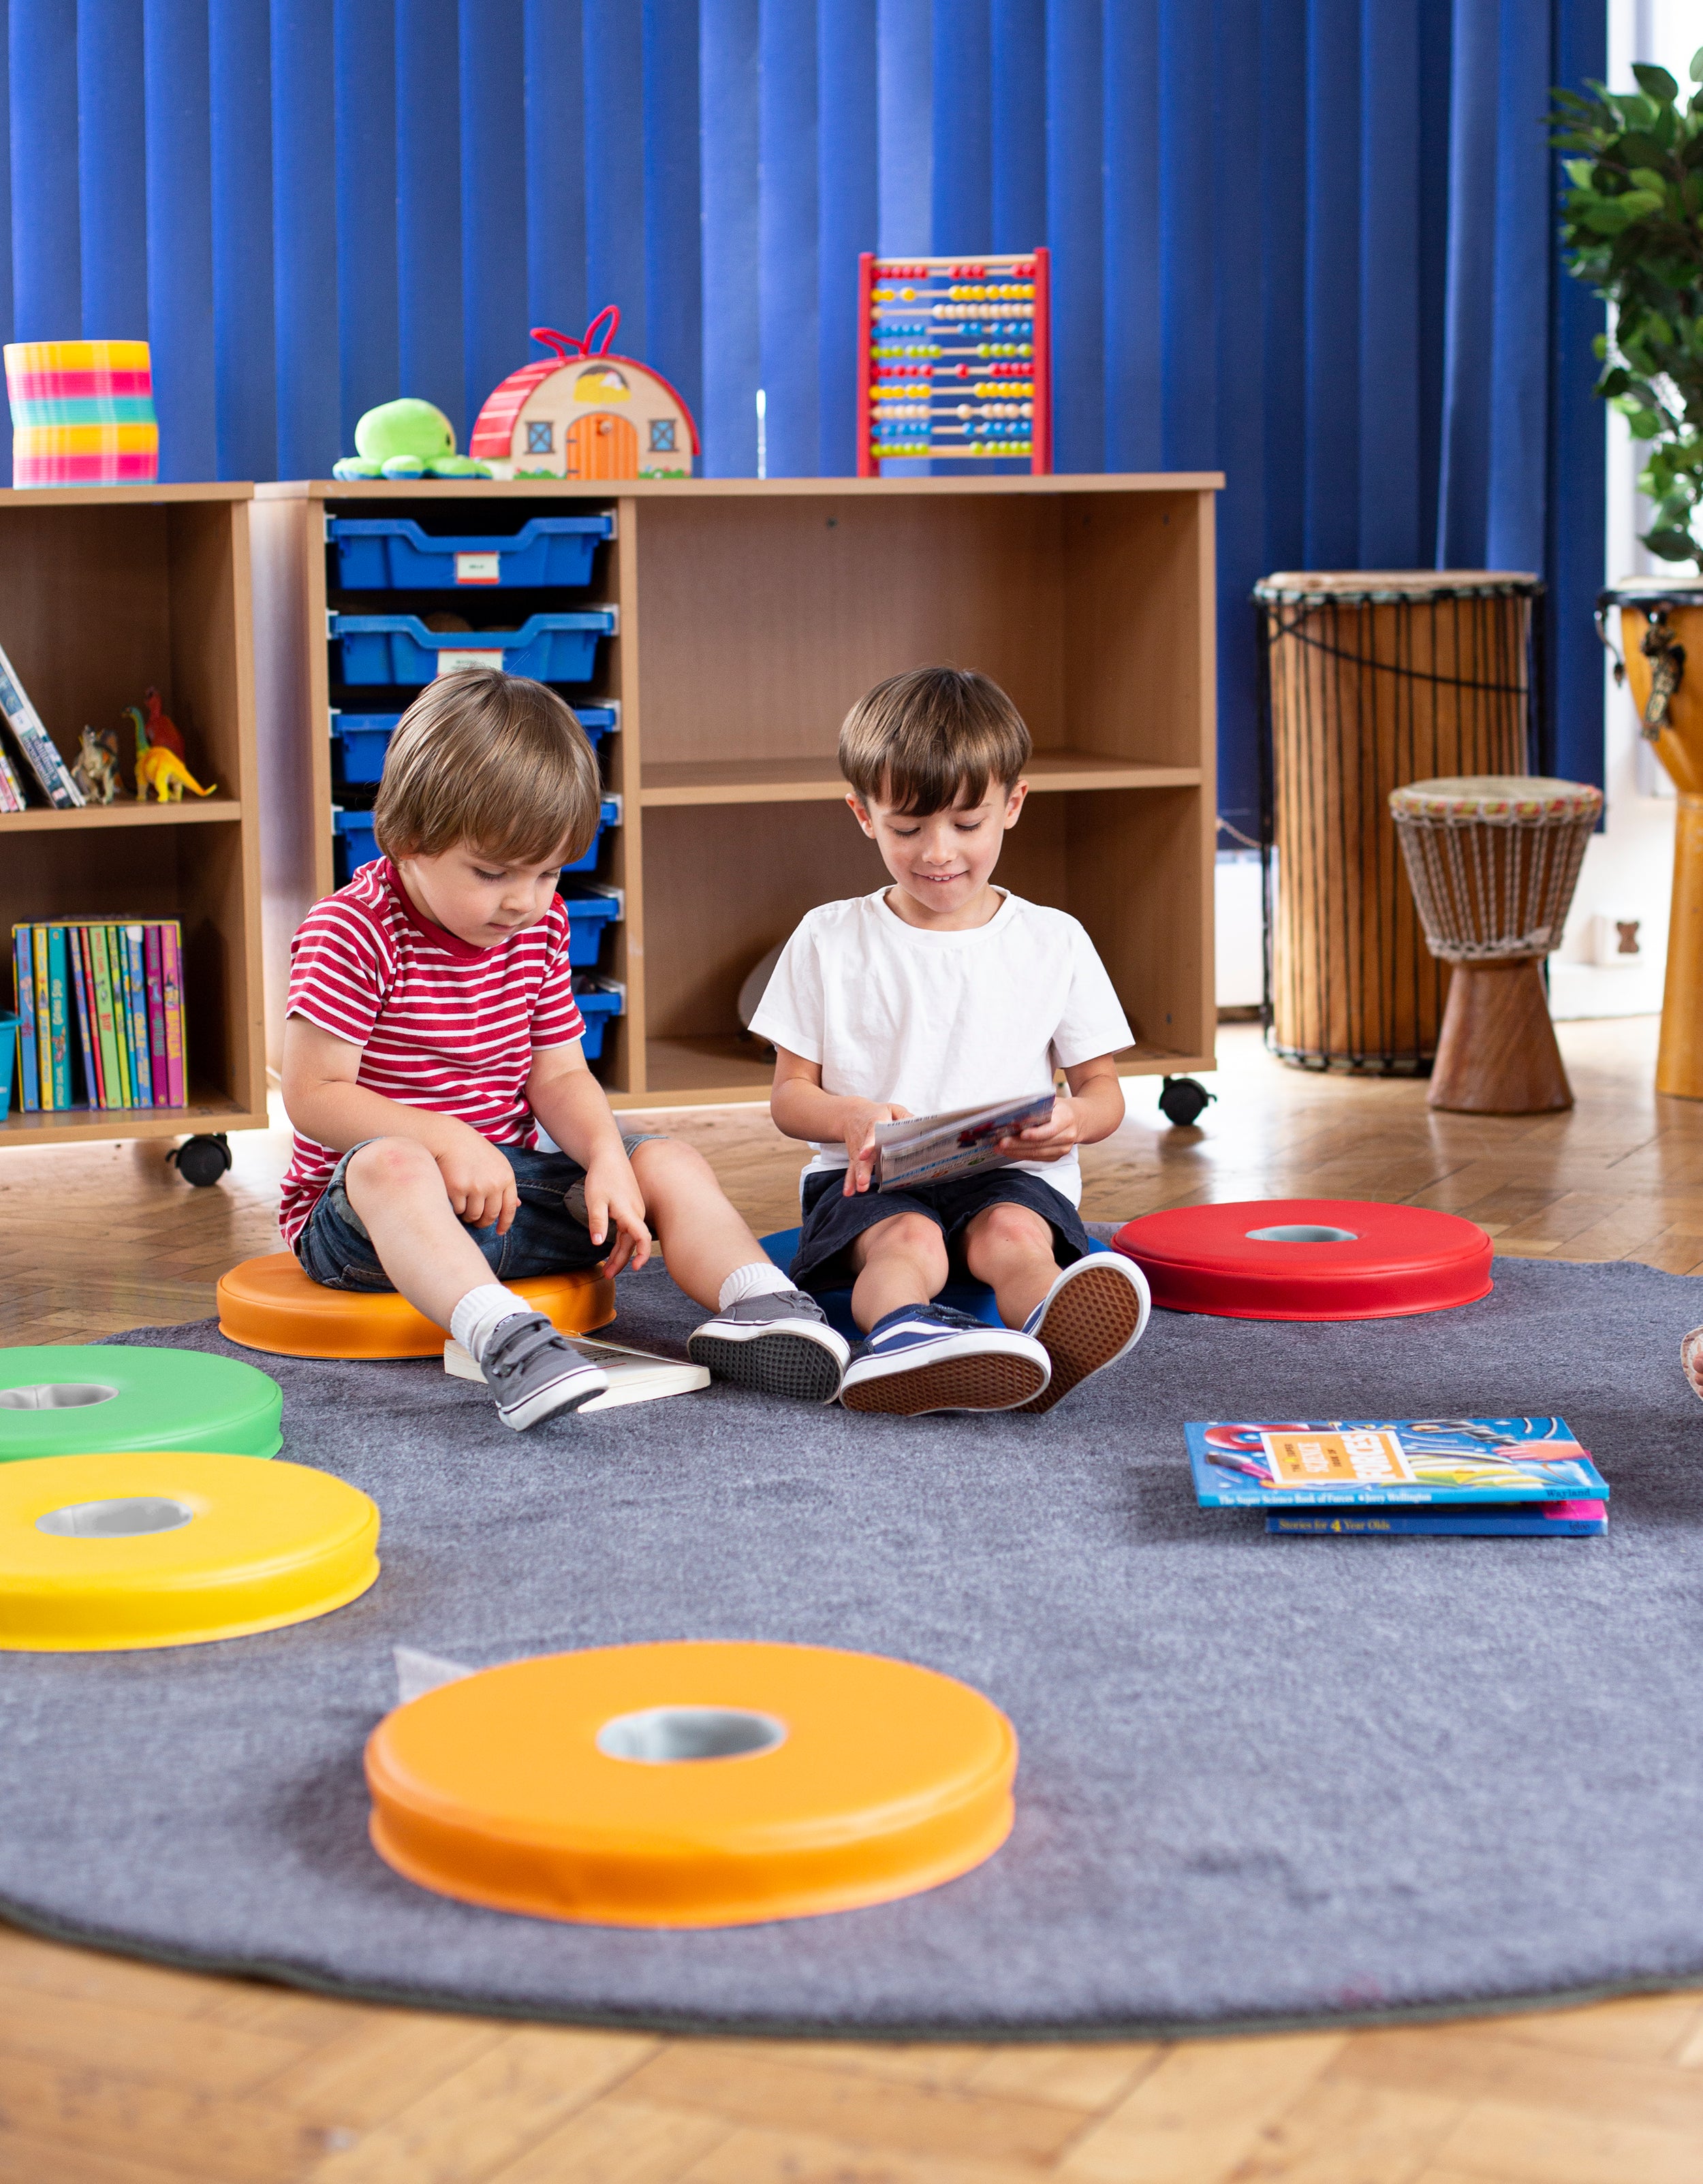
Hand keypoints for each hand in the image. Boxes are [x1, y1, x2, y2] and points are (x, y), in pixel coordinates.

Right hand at [436, 1128, 520, 1232]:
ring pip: (474, 1215)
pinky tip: (452, 1198)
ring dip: (468, 1215)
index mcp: (506, 1177)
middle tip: (476, 1221)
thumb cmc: (472, 1150)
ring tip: (463, 1206)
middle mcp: (494, 1184)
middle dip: (483, 1222)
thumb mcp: (496, 1163)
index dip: (505, 1223)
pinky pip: (458, 1210)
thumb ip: (506, 1184)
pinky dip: (455, 1208)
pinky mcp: (458, 1189)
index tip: (499, 1231)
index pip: (509, 1208)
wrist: (448, 1138)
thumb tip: (518, 1205)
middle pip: (490, 1215)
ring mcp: (476, 1187)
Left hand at [582, 1151, 652, 1274]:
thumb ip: (597, 1222)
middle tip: (607, 1276)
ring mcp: (633, 1211)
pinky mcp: (629, 1209)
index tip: (636, 1268)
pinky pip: (626, 1230)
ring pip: (628, 1238)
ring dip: (619, 1254)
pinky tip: (611, 1251)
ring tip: (607, 1269)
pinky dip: (619, 1242)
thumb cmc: (602, 1176)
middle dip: (621, 1261)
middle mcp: (635, 1213)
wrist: (608, 1156)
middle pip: (632, 1243)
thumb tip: (597, 1243)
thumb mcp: (595, 1200)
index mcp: (629, 1212)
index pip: (642, 1237)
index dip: (642, 1253)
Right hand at [842, 1102, 911, 1194]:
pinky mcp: (855, 1158)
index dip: (869, 1144)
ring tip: (860, 1188)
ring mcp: (858, 1150)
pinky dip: (849, 1182)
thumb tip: (918, 1125)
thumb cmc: (877, 1113)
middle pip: (864, 1156)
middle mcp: (864, 1139)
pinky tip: (849, 1192)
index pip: (871, 1134)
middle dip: (863, 1169)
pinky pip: (851, 1170)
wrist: (850, 1114)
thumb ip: (904, 1116)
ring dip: (858, 1177)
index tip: (865, 1154)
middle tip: (864, 1182)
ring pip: (857, 1165)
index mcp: (875, 1124)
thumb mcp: (892, 1109)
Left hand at [998, 1094, 1081, 1163]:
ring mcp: (1063, 1149)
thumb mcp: (1054, 1101)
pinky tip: (1008, 1151)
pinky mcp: (1056, 1156)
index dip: (1036, 1133)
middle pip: (1040, 1143)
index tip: (1021, 1133)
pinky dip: (1020, 1155)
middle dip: (1018, 1144)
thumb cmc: (1061, 1108)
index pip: (1051, 1129)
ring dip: (1015, 1151)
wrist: (1080, 1120)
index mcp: (1067, 1118)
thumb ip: (1039, 1106)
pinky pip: (1036, 1158)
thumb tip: (1016, 1110)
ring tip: (999, 1147)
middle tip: (1000, 1142)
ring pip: (1036, 1153)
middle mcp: (1067, 1136)